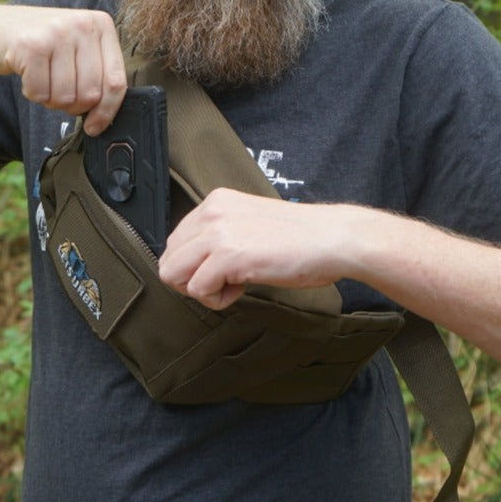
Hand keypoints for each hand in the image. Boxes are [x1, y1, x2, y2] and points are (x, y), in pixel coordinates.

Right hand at [0, 4, 128, 134]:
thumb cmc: (40, 45)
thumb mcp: (75, 50)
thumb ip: (96, 74)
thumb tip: (104, 118)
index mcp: (101, 25)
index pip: (116, 80)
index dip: (106, 111)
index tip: (94, 126)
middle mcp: (82, 24)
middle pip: (91, 93)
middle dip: (72, 105)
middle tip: (58, 91)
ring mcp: (56, 32)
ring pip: (65, 96)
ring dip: (50, 99)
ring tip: (42, 78)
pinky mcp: (30, 45)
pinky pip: (39, 93)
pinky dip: (32, 93)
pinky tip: (28, 74)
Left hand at [157, 188, 355, 308]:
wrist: (332, 239)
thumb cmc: (300, 239)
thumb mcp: (249, 224)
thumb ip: (220, 235)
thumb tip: (194, 264)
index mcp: (216, 202)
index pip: (176, 242)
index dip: (195, 266)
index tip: (225, 269)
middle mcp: (212, 211)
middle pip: (168, 259)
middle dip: (192, 280)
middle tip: (225, 282)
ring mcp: (218, 231)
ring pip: (173, 274)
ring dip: (202, 290)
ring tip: (234, 284)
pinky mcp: (228, 254)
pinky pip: (197, 290)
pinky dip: (218, 300)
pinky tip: (243, 287)